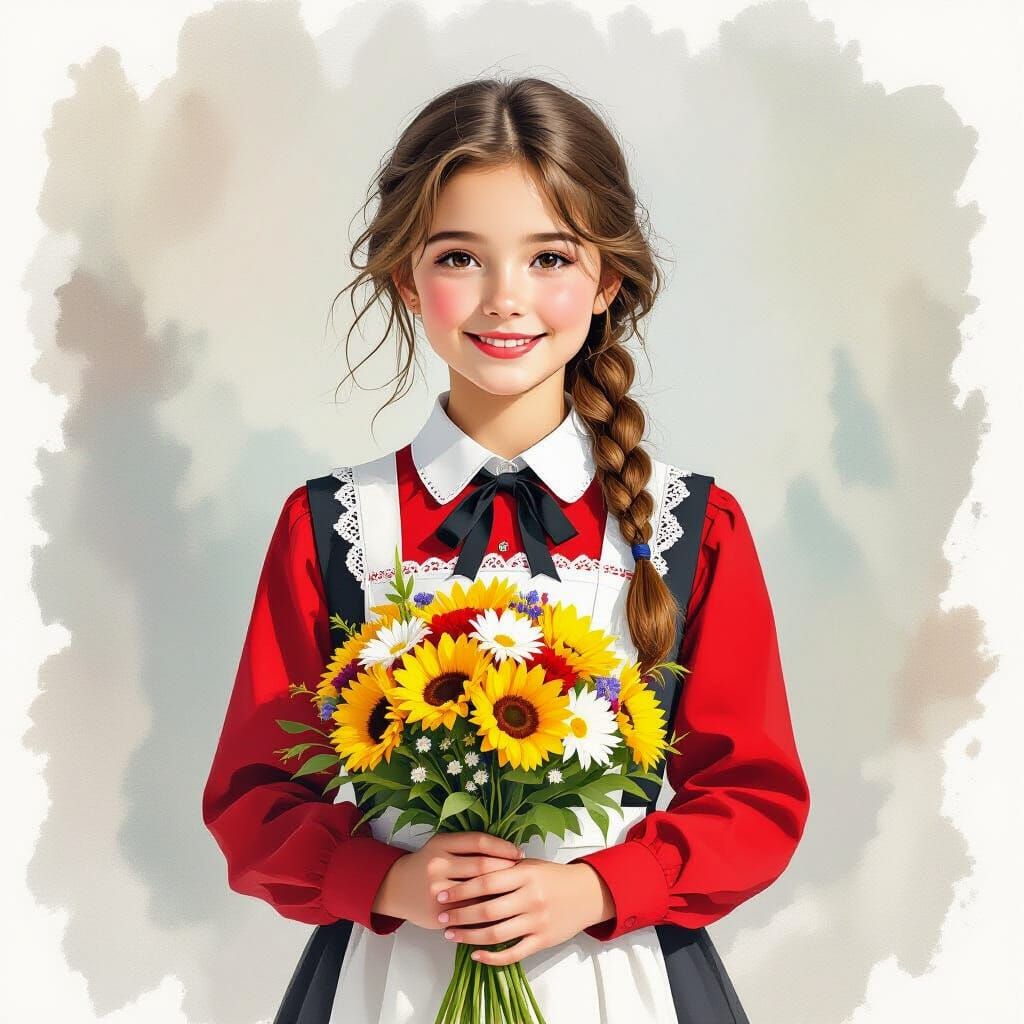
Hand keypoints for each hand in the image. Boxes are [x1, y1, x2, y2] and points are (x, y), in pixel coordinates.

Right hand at [373, 831, 524, 930]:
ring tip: (517, 891)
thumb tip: (508, 850)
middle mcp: (438, 866)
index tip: (519, 853)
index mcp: (441, 844)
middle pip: (482, 867)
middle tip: (523, 873)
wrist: (398, 887)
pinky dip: (488, 913)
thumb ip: (469, 845)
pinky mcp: (439, 915)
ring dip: (501, 893)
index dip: (502, 847)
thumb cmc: (428, 862)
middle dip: (506, 869)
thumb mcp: (443, 844)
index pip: (479, 842)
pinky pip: (470, 915)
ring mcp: (437, 893)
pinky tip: (503, 911)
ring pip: (479, 893)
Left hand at [433, 858, 613, 965]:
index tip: (442, 894)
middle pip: (487, 910)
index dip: (461, 889)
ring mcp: (536, 921)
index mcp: (525, 874)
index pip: (486, 882)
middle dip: (459, 914)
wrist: (586, 893)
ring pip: (496, 934)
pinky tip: (475, 954)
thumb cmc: (552, 876)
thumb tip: (467, 870)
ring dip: (468, 936)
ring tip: (450, 934)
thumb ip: (503, 866)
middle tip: (441, 916)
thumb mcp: (529, 864)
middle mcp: (530, 898)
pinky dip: (491, 957)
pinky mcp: (542, 941)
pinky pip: (513, 953)